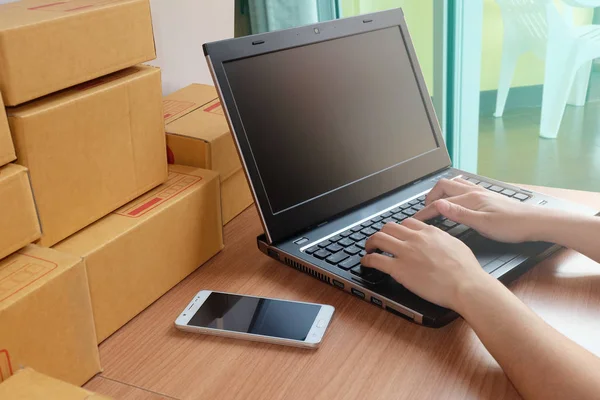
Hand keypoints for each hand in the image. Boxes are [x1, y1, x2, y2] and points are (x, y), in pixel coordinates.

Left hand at [361, 219, 490, 309]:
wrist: (466, 285)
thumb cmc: (467, 271)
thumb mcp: (456, 245)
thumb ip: (443, 240)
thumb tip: (439, 241)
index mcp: (430, 232)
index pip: (407, 222)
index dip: (399, 228)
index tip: (396, 234)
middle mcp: (415, 238)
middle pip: (390, 227)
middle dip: (382, 232)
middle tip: (379, 240)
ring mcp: (405, 252)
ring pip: (379, 238)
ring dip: (370, 243)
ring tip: (368, 248)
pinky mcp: (398, 269)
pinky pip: (375, 259)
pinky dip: (366, 259)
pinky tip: (365, 262)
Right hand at [414, 178, 543, 242]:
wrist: (536, 222)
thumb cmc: (513, 226)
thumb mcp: (483, 224)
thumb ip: (459, 214)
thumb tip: (439, 206)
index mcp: (471, 199)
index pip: (440, 203)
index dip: (425, 212)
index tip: (415, 221)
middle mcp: (474, 192)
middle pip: (443, 186)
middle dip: (429, 197)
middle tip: (423, 211)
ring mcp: (481, 192)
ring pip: (453, 186)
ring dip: (441, 193)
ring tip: (434, 205)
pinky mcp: (486, 196)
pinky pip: (463, 189)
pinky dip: (452, 193)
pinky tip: (454, 202)